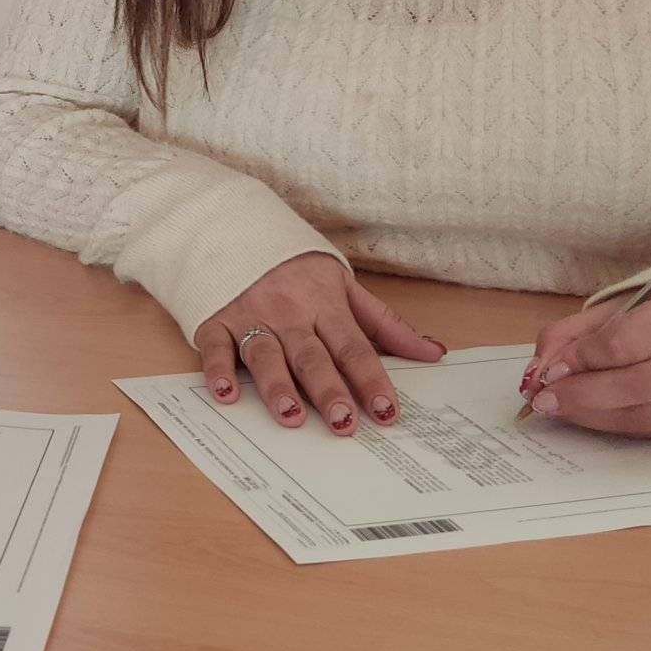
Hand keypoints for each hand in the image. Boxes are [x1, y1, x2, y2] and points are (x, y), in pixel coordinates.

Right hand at [193, 255, 446, 433]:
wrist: (238, 229)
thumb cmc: (296, 267)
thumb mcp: (345, 286)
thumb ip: (386, 323)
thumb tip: (433, 352)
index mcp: (325, 304)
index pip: (353, 347)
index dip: (371, 379)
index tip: (386, 411)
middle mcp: (290, 313)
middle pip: (312, 355)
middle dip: (328, 389)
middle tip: (342, 422)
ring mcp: (251, 316)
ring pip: (267, 355)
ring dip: (278, 386)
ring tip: (291, 415)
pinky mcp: (217, 321)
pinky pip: (217, 347)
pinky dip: (219, 370)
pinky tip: (226, 394)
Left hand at [523, 279, 650, 435]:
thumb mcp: (635, 300)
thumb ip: (583, 328)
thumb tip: (542, 363)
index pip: (629, 340)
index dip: (584, 357)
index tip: (551, 365)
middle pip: (638, 384)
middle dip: (583, 393)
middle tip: (544, 396)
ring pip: (647, 415)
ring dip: (593, 415)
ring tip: (558, 408)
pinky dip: (615, 425)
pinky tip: (589, 416)